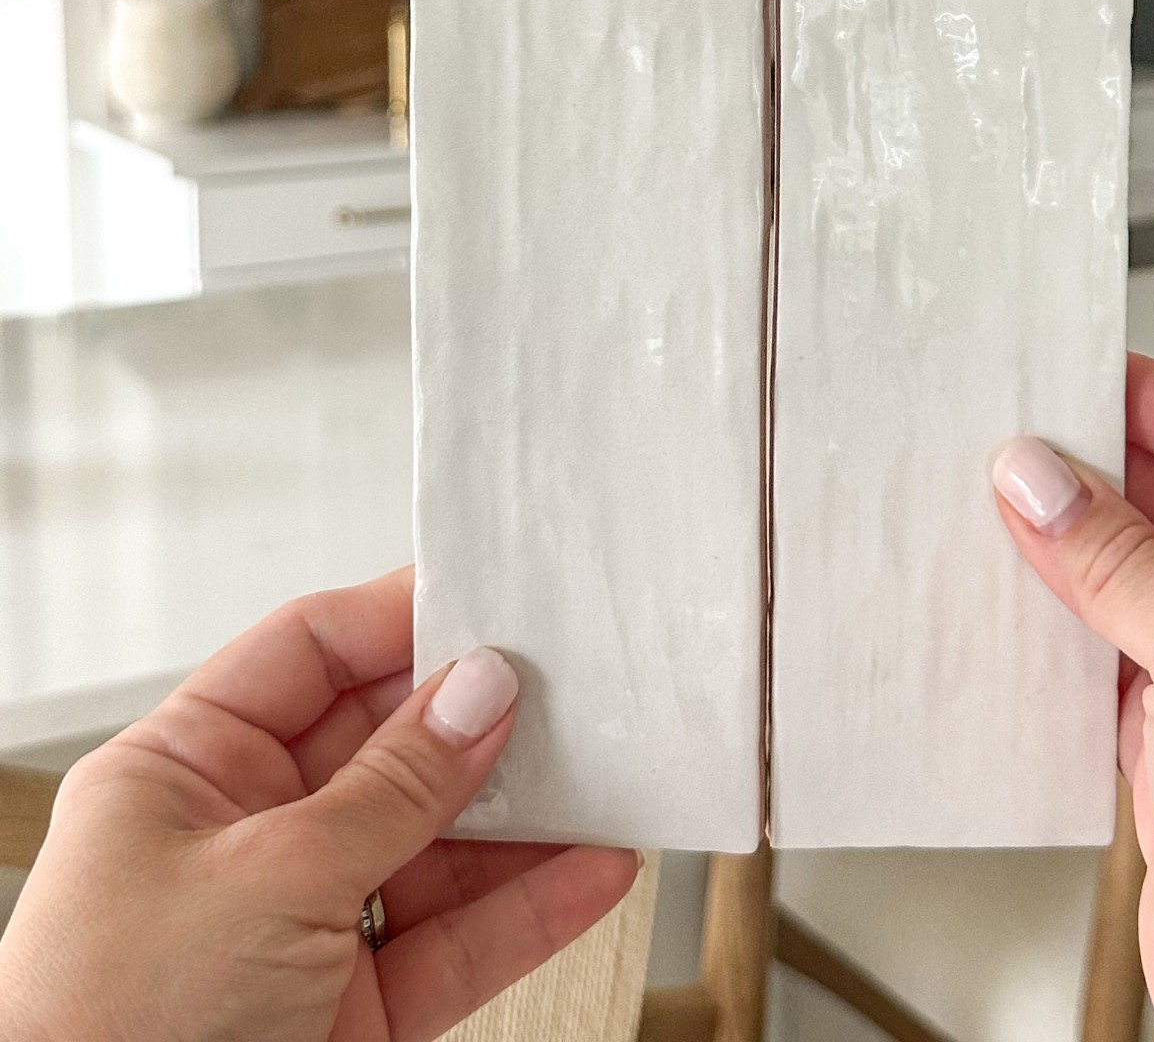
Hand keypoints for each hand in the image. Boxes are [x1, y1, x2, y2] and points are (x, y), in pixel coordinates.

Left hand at [0, 568, 636, 1041]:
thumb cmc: (107, 1031)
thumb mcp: (265, 878)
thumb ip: (389, 785)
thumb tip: (478, 690)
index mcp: (183, 771)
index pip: (307, 655)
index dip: (400, 619)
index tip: (490, 596)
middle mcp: (242, 840)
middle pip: (385, 745)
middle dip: (478, 720)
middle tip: (569, 685)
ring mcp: (300, 928)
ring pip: (435, 848)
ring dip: (524, 819)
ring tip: (605, 774)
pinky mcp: (351, 1012)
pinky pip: (455, 943)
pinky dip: (528, 909)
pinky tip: (591, 870)